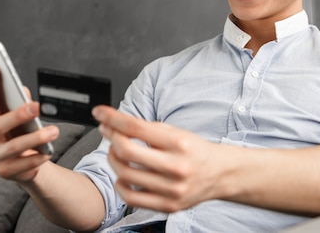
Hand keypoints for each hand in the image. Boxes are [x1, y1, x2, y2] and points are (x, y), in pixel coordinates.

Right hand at [0, 66, 59, 182]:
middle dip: (18, 115)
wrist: (22, 166)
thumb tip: (22, 91)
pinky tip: (47, 153)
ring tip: (54, 131)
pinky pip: (22, 165)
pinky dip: (36, 158)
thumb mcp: (19, 118)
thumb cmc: (20, 134)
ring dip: (35, 138)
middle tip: (37, 106)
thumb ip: (20, 103)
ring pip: (14, 147)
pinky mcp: (4, 172)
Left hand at [92, 105, 222, 212]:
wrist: (220, 174)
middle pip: (127, 151)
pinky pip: (131, 197)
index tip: (99, 112)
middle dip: (110, 138)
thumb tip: (115, 124)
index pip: (136, 127)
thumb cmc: (195, 150)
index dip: (112, 118)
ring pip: (125, 174)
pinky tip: (122, 174)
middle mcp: (176, 167)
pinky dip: (120, 184)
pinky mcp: (168, 206)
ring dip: (112, 159)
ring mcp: (172, 189)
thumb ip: (148, 129)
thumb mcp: (176, 132)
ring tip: (115, 152)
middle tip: (106, 131)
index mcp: (179, 143)